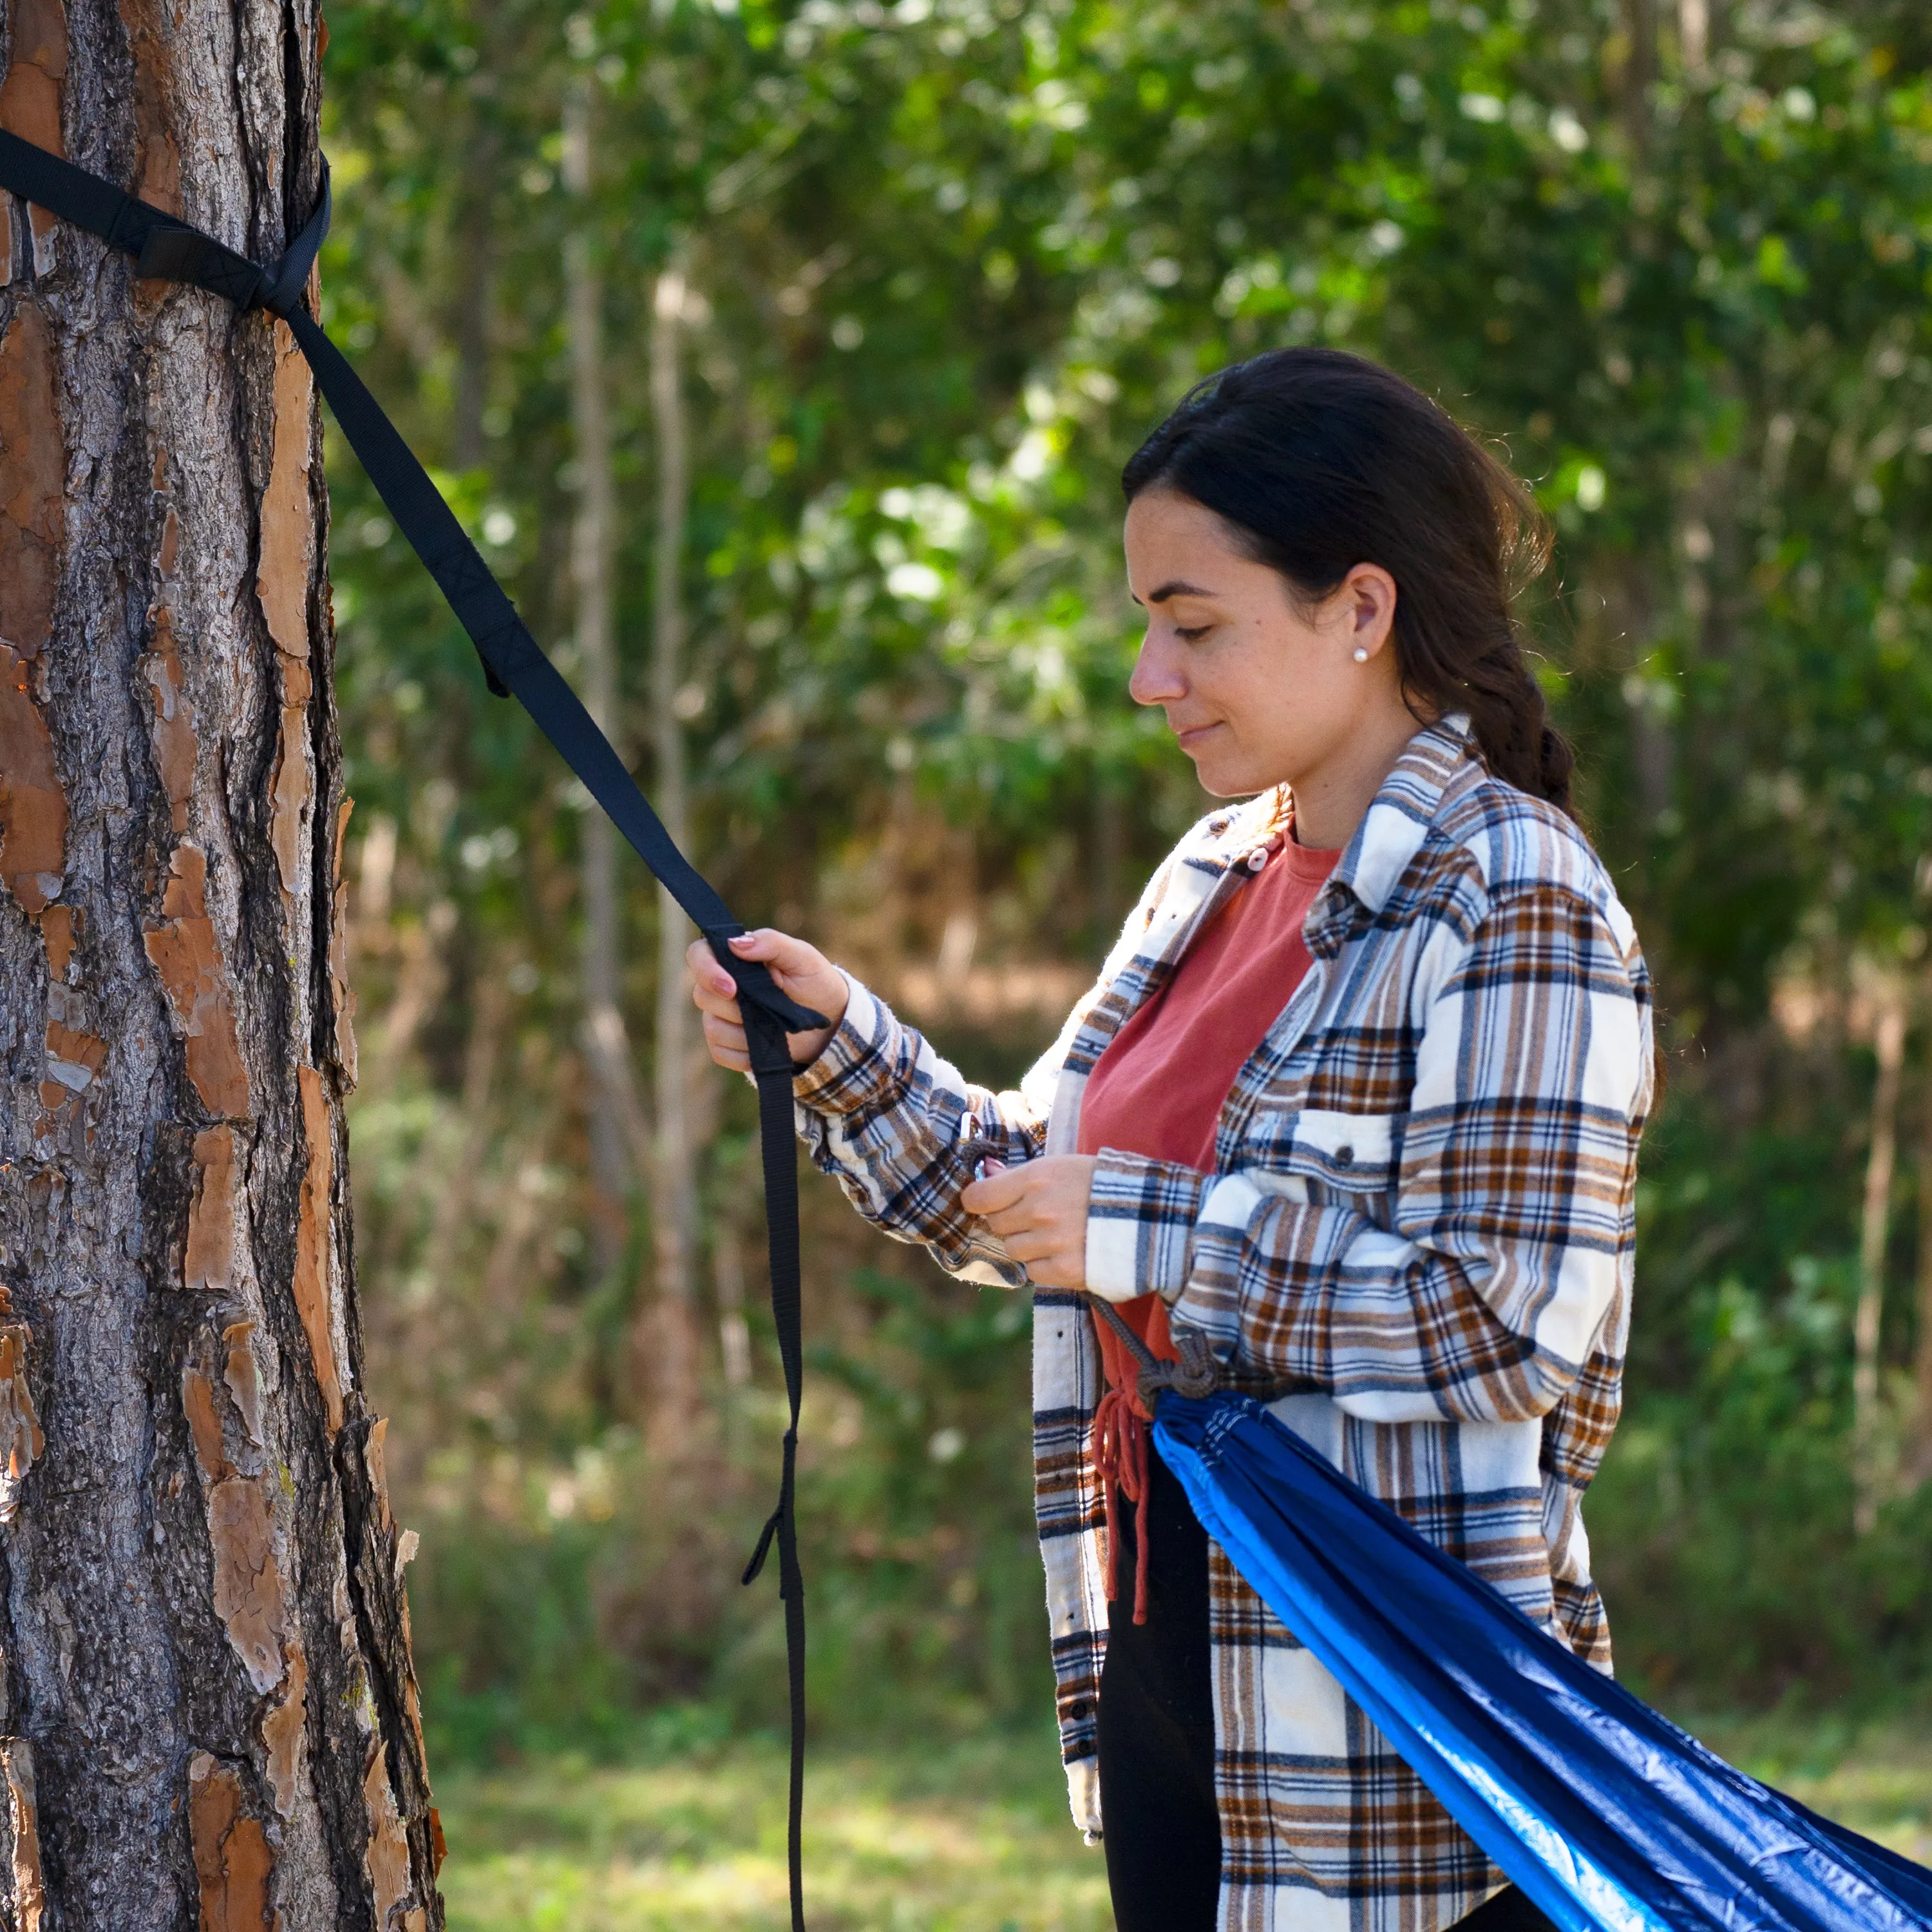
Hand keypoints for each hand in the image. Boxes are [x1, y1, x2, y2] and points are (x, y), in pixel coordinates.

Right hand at [687, 929, 850, 1072]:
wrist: (830, 1021)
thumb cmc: (815, 982)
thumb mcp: (802, 957)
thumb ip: (771, 943)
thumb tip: (734, 944)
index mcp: (735, 958)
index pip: (699, 954)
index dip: (706, 970)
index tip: (731, 987)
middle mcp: (723, 986)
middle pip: (703, 995)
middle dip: (735, 1007)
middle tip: (767, 1009)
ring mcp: (722, 1016)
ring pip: (712, 1027)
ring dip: (745, 1032)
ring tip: (774, 1027)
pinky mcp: (728, 1044)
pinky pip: (720, 1053)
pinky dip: (744, 1054)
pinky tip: (767, 1046)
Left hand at [959, 1156, 1097, 1288]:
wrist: (1151, 1215)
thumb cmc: (1104, 1184)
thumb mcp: (1062, 1166)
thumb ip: (1022, 1177)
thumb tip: (985, 1175)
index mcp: (1037, 1177)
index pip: (979, 1197)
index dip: (977, 1201)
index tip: (983, 1203)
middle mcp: (1039, 1210)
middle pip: (997, 1226)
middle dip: (1010, 1222)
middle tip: (1035, 1217)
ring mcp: (1052, 1242)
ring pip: (1014, 1250)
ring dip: (1028, 1245)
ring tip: (1056, 1235)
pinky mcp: (1066, 1270)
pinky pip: (1033, 1272)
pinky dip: (1044, 1265)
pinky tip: (1065, 1252)